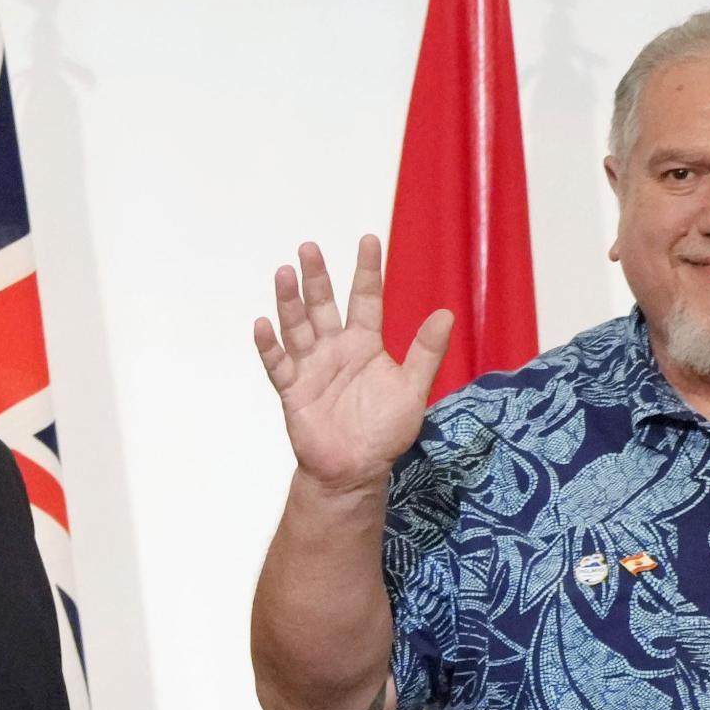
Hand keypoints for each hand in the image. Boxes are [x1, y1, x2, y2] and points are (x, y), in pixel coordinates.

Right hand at [250, 236, 451, 498]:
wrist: (355, 470)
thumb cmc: (385, 432)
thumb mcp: (413, 390)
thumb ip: (426, 353)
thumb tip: (446, 314)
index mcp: (365, 345)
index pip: (365, 299)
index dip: (366, 270)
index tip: (368, 239)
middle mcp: (335, 350)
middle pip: (323, 305)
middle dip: (316, 276)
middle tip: (308, 247)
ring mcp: (311, 368)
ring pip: (298, 327)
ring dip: (289, 301)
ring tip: (284, 273)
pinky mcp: (292, 391)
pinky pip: (278, 364)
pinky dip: (269, 346)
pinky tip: (263, 324)